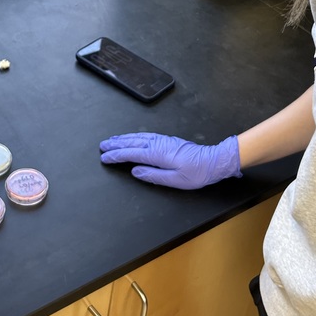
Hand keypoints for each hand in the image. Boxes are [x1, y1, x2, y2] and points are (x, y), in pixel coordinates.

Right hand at [99, 133, 240, 189]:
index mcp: (158, 155)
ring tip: (112, 140)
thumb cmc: (196, 174)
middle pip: (132, 143)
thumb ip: (153, 175)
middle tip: (102, 146)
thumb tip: (135, 171)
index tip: (105, 157)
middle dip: (116, 145)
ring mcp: (163, 140)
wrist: (213, 161)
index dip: (117, 156)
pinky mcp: (168, 140)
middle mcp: (158, 144)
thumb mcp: (175, 180)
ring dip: (123, 139)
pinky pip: (146, 136)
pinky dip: (135, 136)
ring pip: (138, 137)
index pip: (132, 154)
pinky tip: (131, 137)